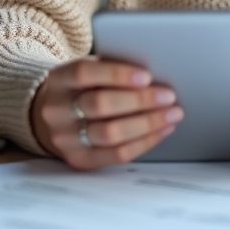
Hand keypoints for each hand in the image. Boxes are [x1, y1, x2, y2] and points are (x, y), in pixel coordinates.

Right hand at [31, 56, 182, 169]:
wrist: (57, 117)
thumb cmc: (84, 88)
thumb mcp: (90, 71)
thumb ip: (112, 69)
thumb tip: (155, 73)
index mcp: (59, 79)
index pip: (84, 73)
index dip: (117, 74)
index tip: (147, 76)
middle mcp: (57, 110)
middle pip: (99, 104)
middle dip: (139, 100)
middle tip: (168, 96)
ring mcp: (66, 138)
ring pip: (110, 133)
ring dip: (147, 124)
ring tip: (171, 114)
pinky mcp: (80, 160)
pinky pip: (116, 154)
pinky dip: (145, 142)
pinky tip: (162, 130)